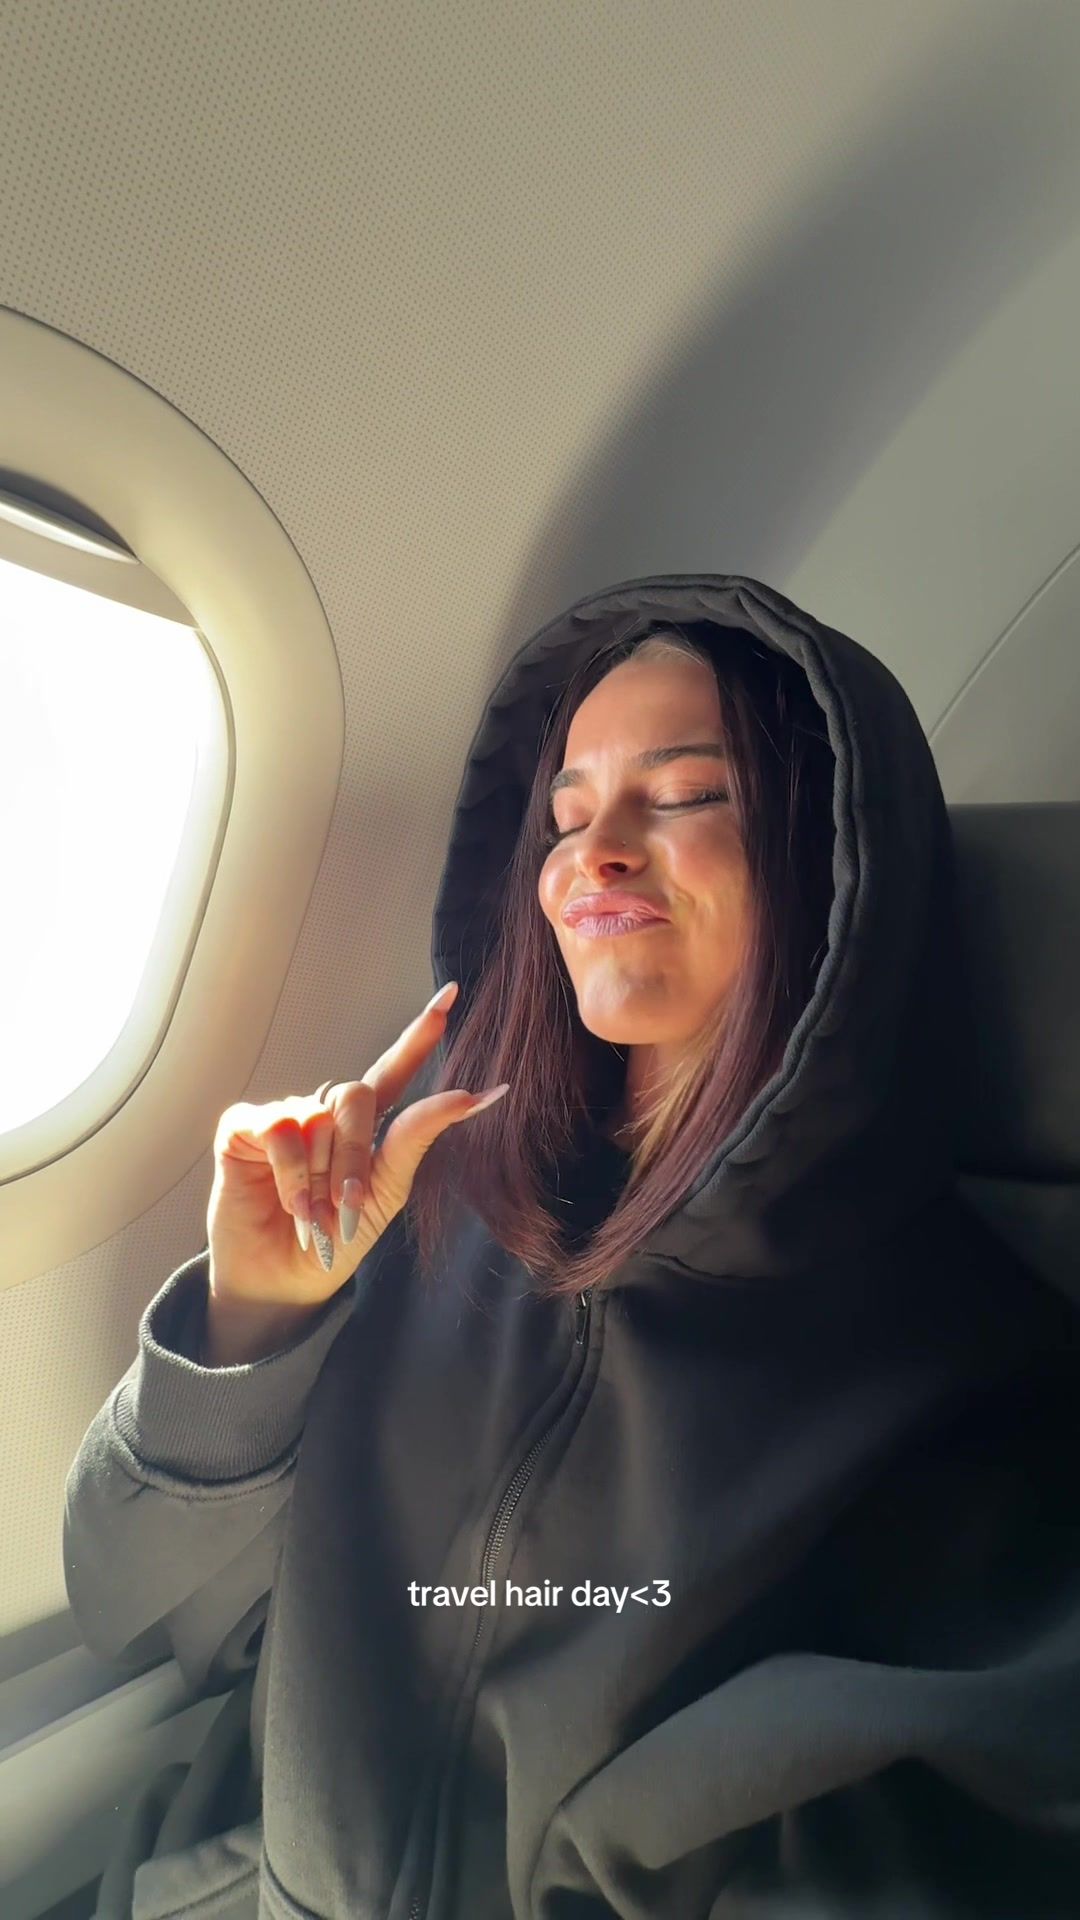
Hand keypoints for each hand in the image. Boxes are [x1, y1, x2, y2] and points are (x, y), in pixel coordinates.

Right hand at [205, 982, 508, 1324]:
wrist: (286, 1279)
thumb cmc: (339, 1239)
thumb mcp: (386, 1192)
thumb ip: (420, 1136)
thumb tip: (478, 1093)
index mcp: (366, 1125)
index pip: (395, 1069)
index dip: (419, 1034)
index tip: (450, 994)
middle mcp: (325, 1111)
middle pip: (358, 1096)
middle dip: (355, 1158)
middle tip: (346, 1208)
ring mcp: (285, 1115)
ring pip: (319, 1118)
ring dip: (321, 1178)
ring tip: (312, 1216)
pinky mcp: (244, 1127)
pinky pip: (281, 1129)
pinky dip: (292, 1172)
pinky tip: (289, 1201)